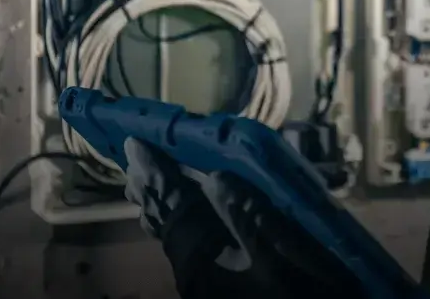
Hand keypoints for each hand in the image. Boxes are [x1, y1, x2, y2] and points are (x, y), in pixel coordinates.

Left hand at [123, 138, 360, 296]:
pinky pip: (184, 248)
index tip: (135, 145)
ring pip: (172, 238)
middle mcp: (193, 272)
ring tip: (146, 187)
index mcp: (205, 259)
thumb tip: (216, 178)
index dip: (157, 174)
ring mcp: (202, 284)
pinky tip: (180, 222)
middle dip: (151, 191)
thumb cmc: (296, 296)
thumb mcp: (278, 257)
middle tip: (134, 162)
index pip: (173, 207)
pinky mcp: (215, 289)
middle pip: (165, 223)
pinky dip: (176, 226)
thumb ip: (247, 216)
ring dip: (161, 209)